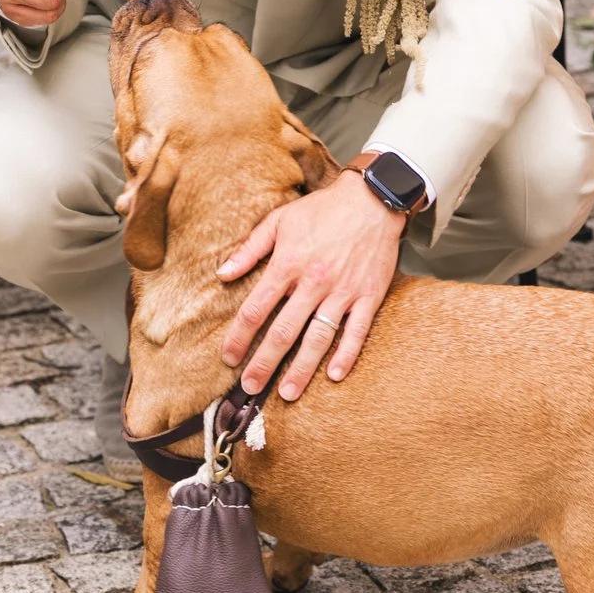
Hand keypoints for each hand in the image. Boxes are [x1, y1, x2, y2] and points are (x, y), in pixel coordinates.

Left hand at [218, 166, 406, 401]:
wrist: (372, 200)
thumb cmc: (322, 210)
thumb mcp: (279, 220)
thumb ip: (249, 249)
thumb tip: (221, 273)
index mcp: (288, 264)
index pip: (256, 308)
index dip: (239, 336)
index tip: (228, 358)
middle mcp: (314, 282)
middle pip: (284, 331)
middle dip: (264, 362)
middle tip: (251, 388)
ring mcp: (343, 291)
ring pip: (318, 338)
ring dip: (302, 368)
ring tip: (287, 392)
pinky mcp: (369, 296)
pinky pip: (357, 331)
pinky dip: (347, 354)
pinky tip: (334, 375)